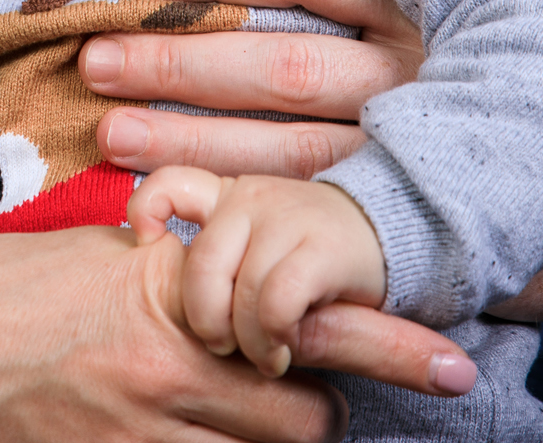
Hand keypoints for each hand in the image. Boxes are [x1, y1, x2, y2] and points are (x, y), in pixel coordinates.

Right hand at [0, 224, 472, 442]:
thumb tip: (206, 251)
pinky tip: (190, 435)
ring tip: (237, 411)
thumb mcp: (83, 252)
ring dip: (266, 436)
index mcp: (164, 295)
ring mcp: (139, 437)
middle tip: (298, 384)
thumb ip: (159, 259)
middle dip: (316, 404)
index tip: (454, 357)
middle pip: (305, 416)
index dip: (388, 342)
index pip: (302, 316)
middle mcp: (167, 372)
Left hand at [84, 0, 422, 177]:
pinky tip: (163, 178)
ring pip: (292, 142)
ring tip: (108, 128)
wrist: (492, 117)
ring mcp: (413, 136)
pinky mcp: (394, 191)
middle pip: (289, 62)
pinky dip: (228, 184)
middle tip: (97, 58)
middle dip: (183, 61)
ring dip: (190, 135)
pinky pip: (301, 195)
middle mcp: (419, 62)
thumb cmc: (392, 4)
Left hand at [128, 169, 448, 394]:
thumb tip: (151, 284)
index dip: (146, 211)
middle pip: (199, 262)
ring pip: (237, 288)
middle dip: (203, 317)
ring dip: (244, 338)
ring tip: (262, 357)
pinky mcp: (322, 247)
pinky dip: (273, 336)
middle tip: (218, 346)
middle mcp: (252, 197)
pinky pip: (276, 300)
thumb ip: (216, 258)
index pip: (170, 184)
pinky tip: (283, 351)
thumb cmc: (314, 258)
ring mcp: (288, 217)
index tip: (144, 246)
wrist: (398, 234)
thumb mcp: (257, 247)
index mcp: (228, 194)